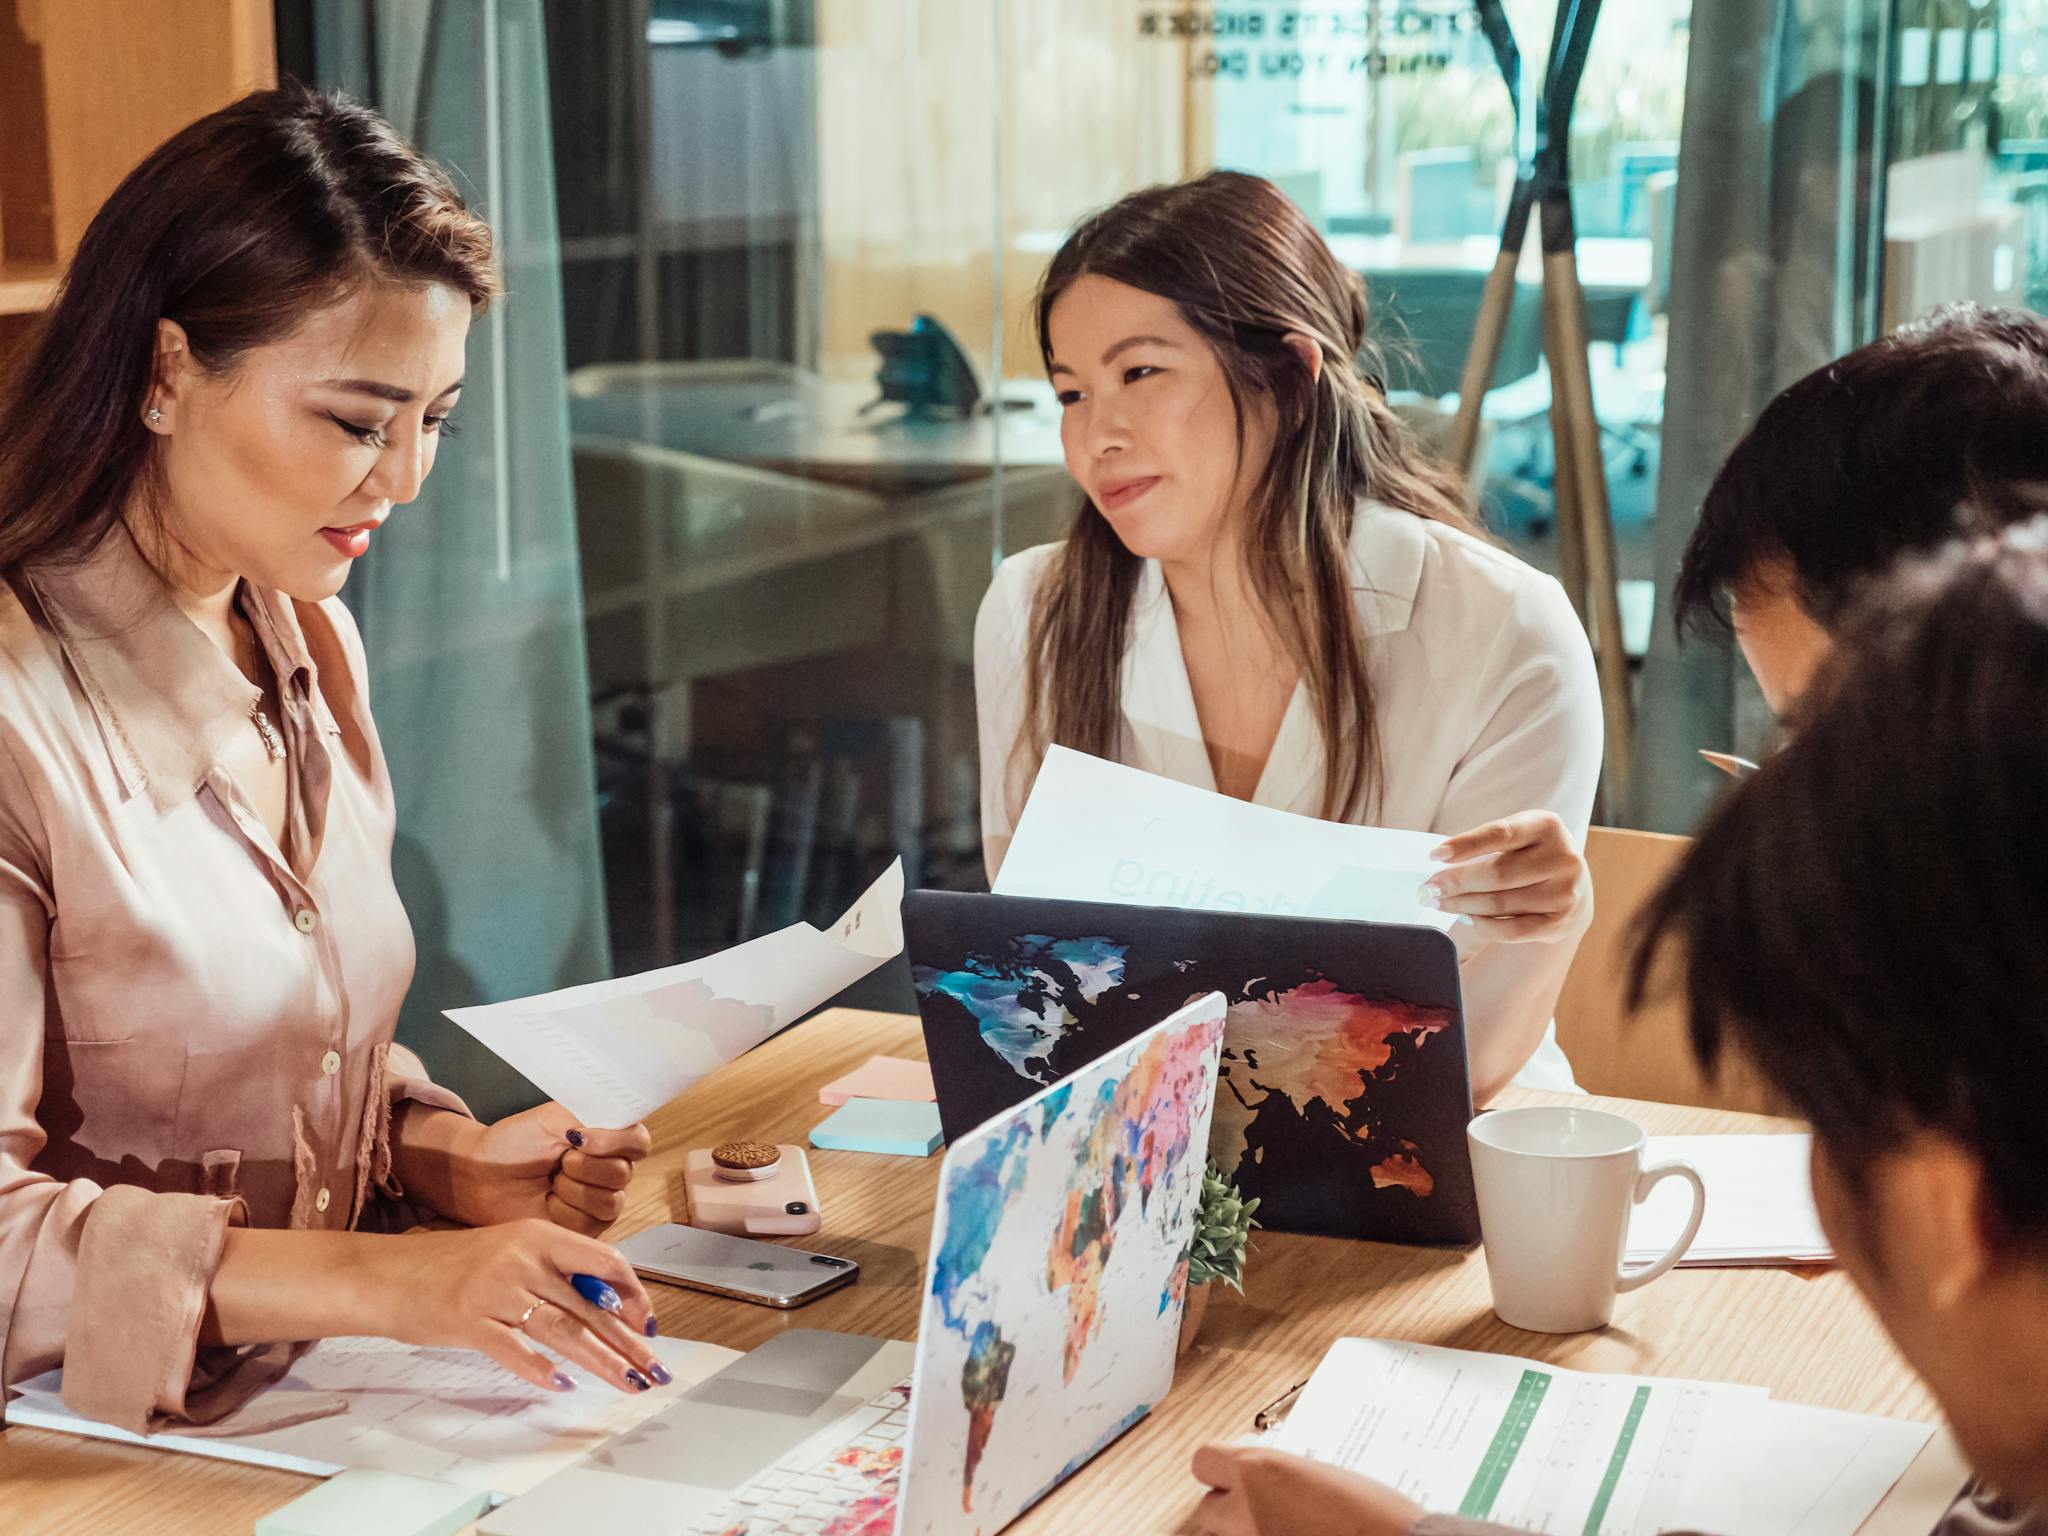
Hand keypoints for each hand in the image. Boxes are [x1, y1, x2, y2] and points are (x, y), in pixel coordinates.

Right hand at [362, 1219, 669, 1395]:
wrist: (387, 1274)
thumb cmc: (453, 1265)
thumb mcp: (511, 1250)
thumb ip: (555, 1270)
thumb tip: (605, 1302)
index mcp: (538, 1236)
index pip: (604, 1262)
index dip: (634, 1294)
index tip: (648, 1323)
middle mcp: (522, 1259)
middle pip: (590, 1305)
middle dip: (628, 1340)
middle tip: (654, 1367)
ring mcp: (495, 1291)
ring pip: (564, 1329)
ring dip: (602, 1360)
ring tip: (628, 1381)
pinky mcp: (469, 1322)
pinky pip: (514, 1350)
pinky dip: (541, 1369)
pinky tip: (563, 1385)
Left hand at [396, 1102, 651, 1233]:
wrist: (482, 1175)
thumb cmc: (514, 1143)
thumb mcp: (555, 1118)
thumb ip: (593, 1119)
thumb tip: (615, 1131)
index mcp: (608, 1140)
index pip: (638, 1141)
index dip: (615, 1142)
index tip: (579, 1138)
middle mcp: (609, 1172)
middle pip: (623, 1173)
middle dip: (585, 1167)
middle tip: (558, 1162)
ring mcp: (599, 1202)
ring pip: (610, 1201)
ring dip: (573, 1190)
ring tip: (550, 1182)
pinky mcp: (585, 1230)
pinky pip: (591, 1224)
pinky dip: (564, 1212)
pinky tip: (547, 1203)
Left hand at [1191, 1444, 1423, 1535]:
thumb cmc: (1374, 1512)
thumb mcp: (1322, 1472)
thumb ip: (1282, 1471)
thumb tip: (1265, 1473)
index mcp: (1260, 1471)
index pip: (1205, 1461)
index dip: (1220, 1466)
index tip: (1237, 1468)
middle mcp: (1248, 1511)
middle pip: (1209, 1508)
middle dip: (1230, 1506)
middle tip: (1260, 1503)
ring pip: (1230, 1535)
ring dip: (1247, 1528)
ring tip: (1284, 1523)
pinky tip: (1298, 1535)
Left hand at [1421, 810, 1591, 942]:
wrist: (1573, 887)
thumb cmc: (1530, 856)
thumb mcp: (1517, 837)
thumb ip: (1485, 844)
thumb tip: (1438, 866)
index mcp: (1546, 826)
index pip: (1500, 833)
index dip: (1465, 845)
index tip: (1434, 856)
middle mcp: (1562, 857)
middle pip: (1496, 874)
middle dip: (1455, 883)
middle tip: (1428, 889)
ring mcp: (1565, 892)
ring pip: (1499, 904)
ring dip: (1462, 906)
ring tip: (1440, 903)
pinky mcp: (1561, 922)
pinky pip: (1511, 931)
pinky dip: (1483, 926)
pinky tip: (1467, 917)